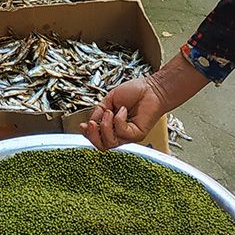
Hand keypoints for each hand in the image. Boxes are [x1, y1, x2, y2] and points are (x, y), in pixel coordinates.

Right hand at [82, 52, 209, 149]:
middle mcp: (119, 134)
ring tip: (110, 112)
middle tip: (91, 124)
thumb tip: (90, 122)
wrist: (151, 88)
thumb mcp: (109, 100)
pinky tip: (123, 110)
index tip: (82, 126)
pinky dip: (119, 120)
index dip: (88, 135)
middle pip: (102, 146)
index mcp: (112, 126)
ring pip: (110, 143)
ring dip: (105, 126)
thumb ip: (99, 112)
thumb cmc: (134, 92)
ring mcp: (128, 136)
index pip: (97, 138)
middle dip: (93, 136)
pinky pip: (122, 133)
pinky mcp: (137, 135)